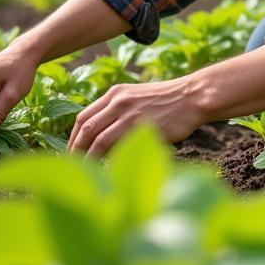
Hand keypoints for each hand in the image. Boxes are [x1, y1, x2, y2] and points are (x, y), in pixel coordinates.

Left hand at [68, 79, 203, 157]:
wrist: (193, 97)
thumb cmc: (169, 102)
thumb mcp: (138, 98)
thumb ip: (119, 112)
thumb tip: (102, 138)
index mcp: (115, 93)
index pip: (84, 116)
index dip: (73, 137)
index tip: (71, 152)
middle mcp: (117, 100)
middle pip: (85, 127)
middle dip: (74, 149)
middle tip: (71, 166)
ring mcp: (128, 113)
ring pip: (96, 138)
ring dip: (86, 157)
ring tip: (84, 171)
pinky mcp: (139, 125)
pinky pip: (114, 144)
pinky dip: (105, 158)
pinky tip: (104, 168)